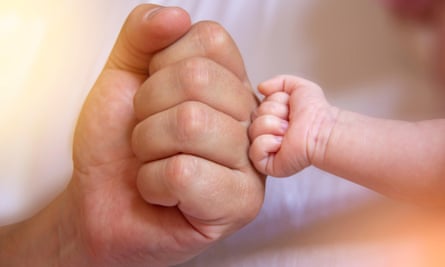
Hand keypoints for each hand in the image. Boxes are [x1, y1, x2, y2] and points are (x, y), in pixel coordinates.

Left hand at [69, 4, 263, 266]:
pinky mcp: (240, 204)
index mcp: (229, 87)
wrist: (100, 205)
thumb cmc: (116, 146)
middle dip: (148, 108)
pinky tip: (162, 193)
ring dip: (148, 146)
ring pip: (191, 124)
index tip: (153, 97)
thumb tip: (176, 15)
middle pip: (199, 79)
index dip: (162, 65)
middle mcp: (248, 121)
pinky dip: (153, 183)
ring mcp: (250, 163)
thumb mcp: (121, 78)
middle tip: (147, 134)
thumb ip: (142, 35)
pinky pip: (185, 172)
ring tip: (152, 162)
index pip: (211, 40)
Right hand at [249, 75, 337, 176]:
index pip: (257, 107)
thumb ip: (279, 81)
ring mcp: (266, 150)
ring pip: (253, 131)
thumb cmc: (315, 112)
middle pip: (254, 118)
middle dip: (274, 115)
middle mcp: (267, 134)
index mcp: (272, 119)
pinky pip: (254, 150)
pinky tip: (282, 145)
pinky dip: (268, 143)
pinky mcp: (266, 165)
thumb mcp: (299, 87)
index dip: (273, 104)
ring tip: (288, 133)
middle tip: (290, 123)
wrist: (322, 129)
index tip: (289, 109)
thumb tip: (260, 88)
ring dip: (274, 127)